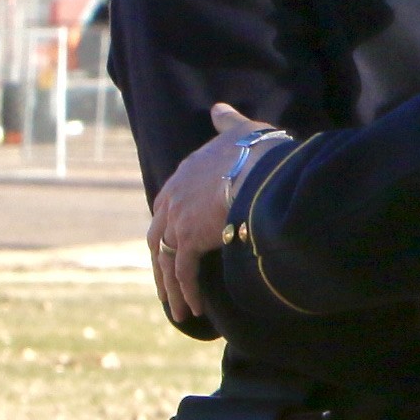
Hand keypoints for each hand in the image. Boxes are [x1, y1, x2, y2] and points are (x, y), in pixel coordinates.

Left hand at [146, 101, 282, 325]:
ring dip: (172, 289)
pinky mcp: (189, 240)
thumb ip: (227, 123)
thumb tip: (217, 108)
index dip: (171, 231)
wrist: (262, 168)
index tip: (176, 250)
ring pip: (166, 260)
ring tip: (181, 311)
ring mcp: (178, 219)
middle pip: (158, 239)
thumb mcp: (241, 129)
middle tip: (169, 289)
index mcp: (183, 175)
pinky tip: (195, 309)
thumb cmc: (259, 149)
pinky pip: (183, 272)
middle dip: (162, 266)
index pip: (167, 208)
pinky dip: (187, 292)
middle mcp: (173, 198)